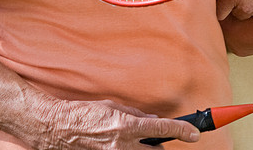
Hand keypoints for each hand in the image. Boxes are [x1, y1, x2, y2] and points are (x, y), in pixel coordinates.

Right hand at [35, 98, 199, 148]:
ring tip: (133, 142)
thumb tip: (152, 120)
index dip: (182, 131)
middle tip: (158, 142)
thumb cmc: (84, 114)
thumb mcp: (113, 107)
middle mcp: (122, 145)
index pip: (161, 129)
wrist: (57, 129)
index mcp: (125, 126)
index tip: (194, 134)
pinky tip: (121, 145)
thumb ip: (135, 115)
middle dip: (160, 148)